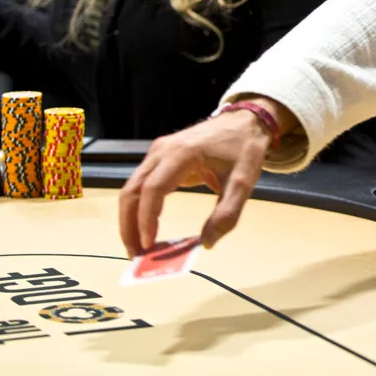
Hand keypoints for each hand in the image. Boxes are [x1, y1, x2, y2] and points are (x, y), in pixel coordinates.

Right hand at [118, 102, 287, 255]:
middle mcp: (162, 151)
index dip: (146, 218)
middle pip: (132, 189)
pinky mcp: (160, 158)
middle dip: (129, 224)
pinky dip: (139, 208)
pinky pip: (142, 184)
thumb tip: (206, 244)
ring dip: (131, 218)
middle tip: (135, 255)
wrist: (245, 120)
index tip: (148, 244)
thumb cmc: (244, 148)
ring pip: (132, 188)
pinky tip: (146, 228)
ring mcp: (158, 152)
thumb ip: (227, 214)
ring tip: (138, 247)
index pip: (153, 188)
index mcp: (182, 153)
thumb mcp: (244, 182)